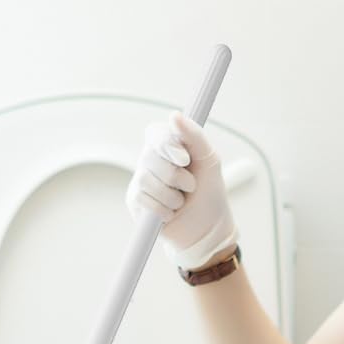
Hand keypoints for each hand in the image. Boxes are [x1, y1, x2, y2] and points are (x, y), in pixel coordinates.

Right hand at [126, 111, 238, 270]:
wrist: (207, 228)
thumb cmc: (209, 191)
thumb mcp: (209, 160)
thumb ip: (195, 136)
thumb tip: (174, 114)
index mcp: (167, 145)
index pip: (155, 133)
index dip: (167, 145)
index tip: (184, 159)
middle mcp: (150, 159)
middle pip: (151, 156)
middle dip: (176, 176)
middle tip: (190, 186)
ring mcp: (141, 179)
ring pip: (147, 179)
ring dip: (172, 195)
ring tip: (181, 201)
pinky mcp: (135, 200)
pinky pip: (144, 199)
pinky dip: (164, 209)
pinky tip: (171, 213)